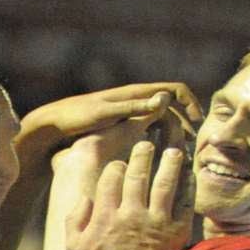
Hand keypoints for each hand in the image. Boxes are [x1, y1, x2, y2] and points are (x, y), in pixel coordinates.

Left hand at [18, 82, 202, 162]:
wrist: (52, 126)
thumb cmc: (76, 118)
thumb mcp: (107, 113)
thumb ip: (134, 107)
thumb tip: (164, 99)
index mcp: (135, 93)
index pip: (175, 90)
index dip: (191, 104)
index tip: (198, 125)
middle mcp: (135, 100)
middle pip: (172, 107)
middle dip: (185, 124)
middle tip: (191, 147)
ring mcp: (129, 112)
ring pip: (162, 120)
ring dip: (173, 135)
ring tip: (180, 156)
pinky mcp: (121, 125)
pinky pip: (149, 130)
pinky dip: (159, 140)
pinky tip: (160, 159)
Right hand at [64, 136, 193, 249]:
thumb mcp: (75, 247)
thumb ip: (74, 220)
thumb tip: (86, 198)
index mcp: (106, 216)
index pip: (112, 178)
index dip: (117, 166)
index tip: (121, 165)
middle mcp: (131, 215)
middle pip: (138, 175)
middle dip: (143, 154)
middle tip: (148, 145)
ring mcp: (156, 222)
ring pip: (164, 184)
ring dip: (169, 163)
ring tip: (173, 151)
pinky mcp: (176, 230)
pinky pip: (184, 202)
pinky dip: (188, 186)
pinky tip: (188, 175)